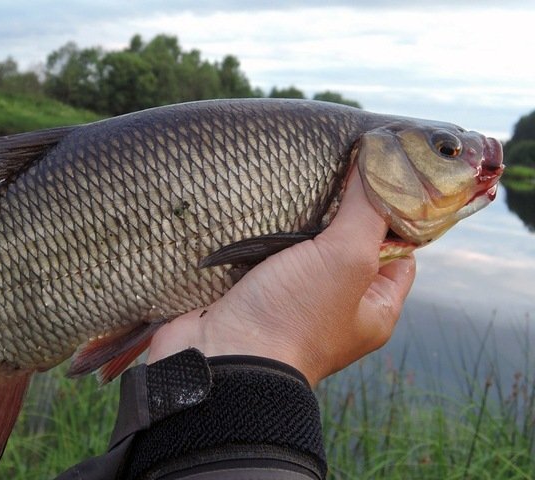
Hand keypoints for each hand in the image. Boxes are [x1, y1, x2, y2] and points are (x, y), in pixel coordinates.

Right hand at [147, 169, 415, 386]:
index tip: (381, 178)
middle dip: (340, 212)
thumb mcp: (346, 258)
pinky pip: (264, 255)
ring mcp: (291, 301)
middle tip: (335, 171)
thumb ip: (366, 211)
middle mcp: (335, 307)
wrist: (221, 356)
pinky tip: (261, 206)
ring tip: (296, 181)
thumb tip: (380, 161)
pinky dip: (262, 233)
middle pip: (348, 247)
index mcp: (371, 309)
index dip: (395, 217)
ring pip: (302, 249)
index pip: (399, 254)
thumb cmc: (294, 316)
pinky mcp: (253, 293)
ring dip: (296, 221)